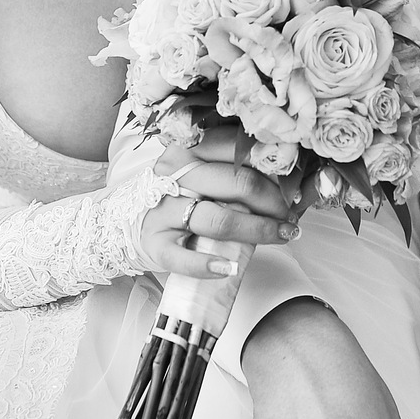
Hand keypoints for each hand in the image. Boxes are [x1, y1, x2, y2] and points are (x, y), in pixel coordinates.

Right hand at [140, 127, 296, 279]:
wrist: (125, 223)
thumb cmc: (175, 197)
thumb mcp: (196, 173)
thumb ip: (230, 169)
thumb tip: (286, 179)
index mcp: (187, 151)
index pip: (239, 153)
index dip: (274, 171)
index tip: (294, 188)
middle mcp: (173, 176)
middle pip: (238, 184)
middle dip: (274, 203)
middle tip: (292, 215)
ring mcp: (162, 211)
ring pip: (220, 220)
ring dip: (259, 231)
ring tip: (282, 235)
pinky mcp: (154, 244)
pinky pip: (183, 258)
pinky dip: (209, 265)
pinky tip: (231, 267)